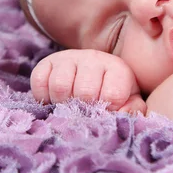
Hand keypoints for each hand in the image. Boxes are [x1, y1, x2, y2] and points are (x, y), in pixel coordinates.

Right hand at [31, 49, 145, 113]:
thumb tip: (121, 114)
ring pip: (60, 86)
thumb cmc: (112, 94)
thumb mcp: (130, 101)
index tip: (107, 112)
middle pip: (84, 92)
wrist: (91, 75)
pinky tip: (54, 100)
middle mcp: (94, 58)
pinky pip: (39, 81)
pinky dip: (43, 97)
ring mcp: (69, 58)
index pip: (113, 94)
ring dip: (62, 104)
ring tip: (70, 106)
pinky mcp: (47, 62)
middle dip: (84, 109)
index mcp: (117, 68)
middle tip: (85, 112)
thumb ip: (134, 110)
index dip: (109, 110)